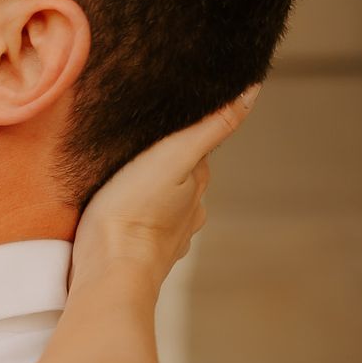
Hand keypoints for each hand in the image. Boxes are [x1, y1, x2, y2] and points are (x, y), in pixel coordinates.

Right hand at [71, 86, 257, 295]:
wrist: (108, 271)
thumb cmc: (135, 212)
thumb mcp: (173, 156)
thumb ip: (212, 126)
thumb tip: (254, 90)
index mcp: (197, 186)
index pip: (198, 148)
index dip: (183, 130)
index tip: (165, 116)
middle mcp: (188, 213)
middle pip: (181, 178)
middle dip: (163, 163)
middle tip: (136, 146)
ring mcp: (164, 237)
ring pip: (161, 205)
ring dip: (148, 193)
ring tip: (123, 180)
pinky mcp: (135, 252)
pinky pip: (139, 227)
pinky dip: (132, 217)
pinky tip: (114, 213)